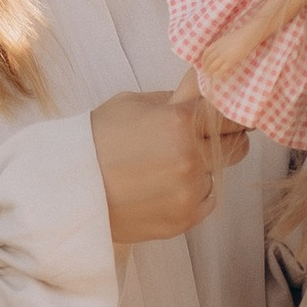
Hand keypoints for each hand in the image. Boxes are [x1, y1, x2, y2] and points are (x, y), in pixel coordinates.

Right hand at [92, 74, 246, 247]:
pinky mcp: (184, 220)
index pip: (231, 113)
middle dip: (227, 139)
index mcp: (181, 122)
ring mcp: (189, 193)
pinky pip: (206, 200)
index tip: (225, 113)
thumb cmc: (96, 141)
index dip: (229, 112)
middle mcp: (191, 158)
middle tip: (206, 137)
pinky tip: (163, 186)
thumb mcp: (134, 103)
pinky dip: (192, 192)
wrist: (68, 190)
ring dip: (204, 168)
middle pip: (238, 145)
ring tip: (167, 166)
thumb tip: (206, 86)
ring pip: (219, 174)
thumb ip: (177, 97)